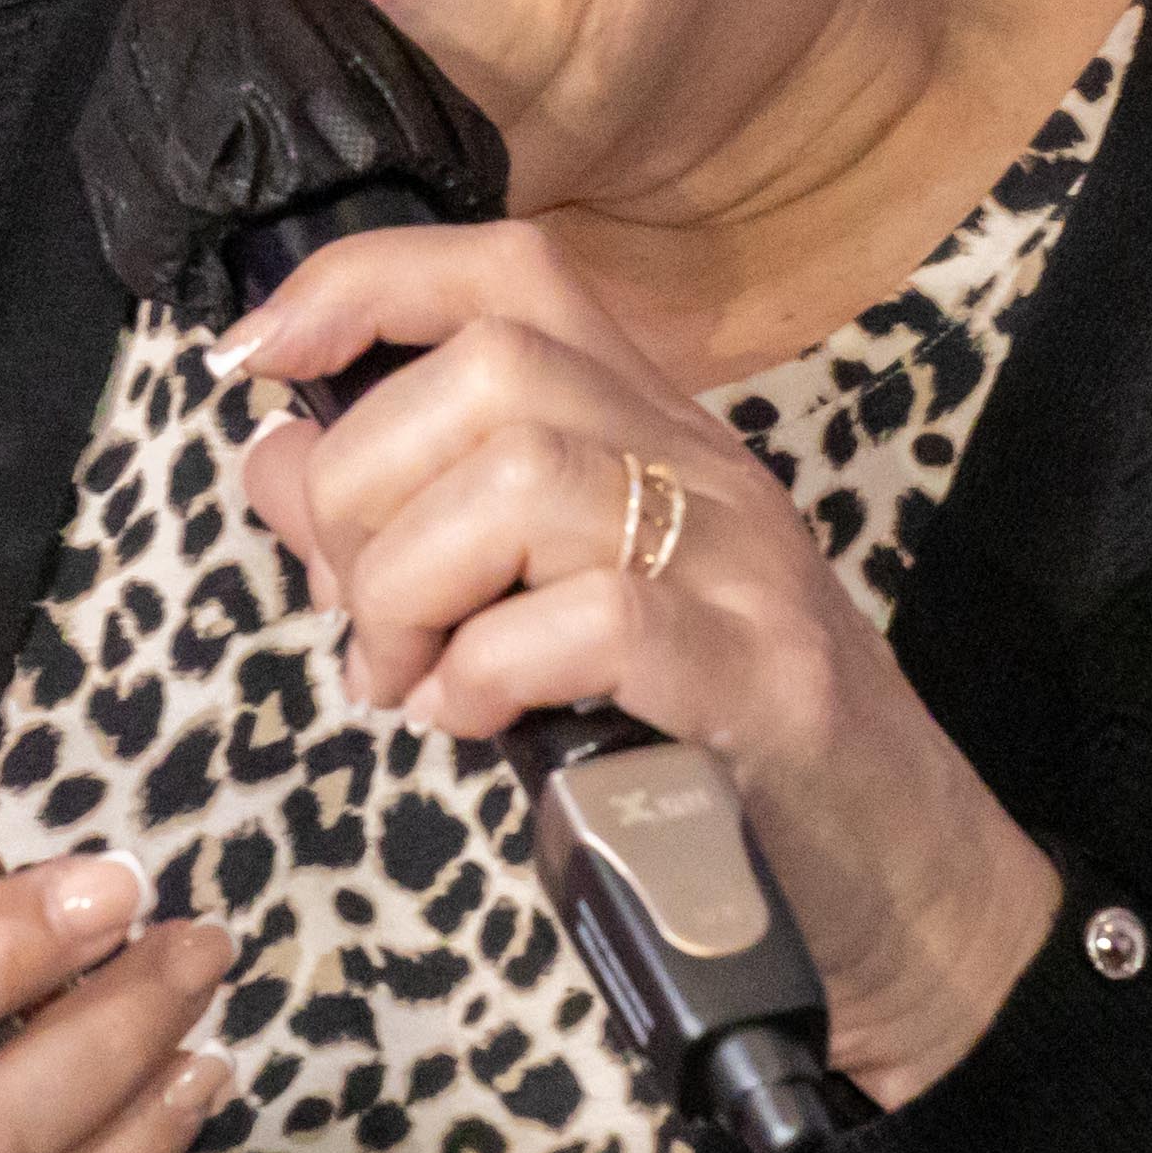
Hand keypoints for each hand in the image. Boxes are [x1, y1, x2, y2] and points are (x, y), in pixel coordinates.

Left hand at [220, 225, 1059, 1102]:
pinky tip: (486, 724)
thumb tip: (273, 457)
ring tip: (413, 684)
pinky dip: (490, 673)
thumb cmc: (700, 748)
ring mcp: (737, 563)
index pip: (507, 272)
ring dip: (410, 591)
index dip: (364, 284)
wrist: (896, 880)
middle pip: (486, 371)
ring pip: (517, 480)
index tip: (255, 355)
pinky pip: (586, 620)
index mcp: (647, 431)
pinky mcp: (756, 676)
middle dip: (364, 493)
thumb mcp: (544, 612)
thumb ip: (416, 530)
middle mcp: (700, 464)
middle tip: (363, 622)